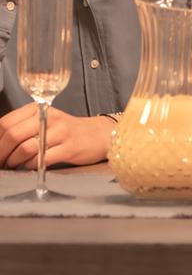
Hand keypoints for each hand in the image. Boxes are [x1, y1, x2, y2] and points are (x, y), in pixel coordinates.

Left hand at [0, 104, 114, 168]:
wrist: (99, 134)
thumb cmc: (66, 131)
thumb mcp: (42, 121)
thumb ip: (20, 128)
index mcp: (38, 109)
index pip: (5, 123)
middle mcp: (48, 117)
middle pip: (13, 135)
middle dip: (0, 153)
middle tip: (0, 162)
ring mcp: (60, 132)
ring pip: (25, 148)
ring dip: (14, 161)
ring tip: (13, 164)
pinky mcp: (69, 147)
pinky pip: (41, 159)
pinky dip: (29, 165)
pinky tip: (29, 166)